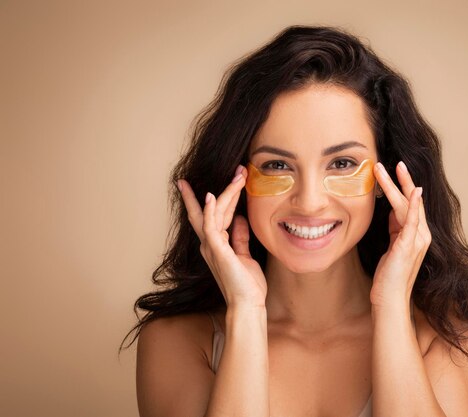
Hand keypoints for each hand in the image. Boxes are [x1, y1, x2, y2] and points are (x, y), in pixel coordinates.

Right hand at [177, 166, 266, 307]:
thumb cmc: (247, 284)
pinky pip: (210, 226)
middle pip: (206, 209)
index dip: (211, 197)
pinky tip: (210, 196)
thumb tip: (241, 220)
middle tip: (234, 169)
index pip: (211, 215)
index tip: (208, 180)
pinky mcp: (218, 251)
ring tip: (239, 175)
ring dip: (226, 192)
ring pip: (214, 212)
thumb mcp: (245, 255)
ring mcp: (212, 246)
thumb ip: (240, 237)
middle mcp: (210, 243)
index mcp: (216, 244)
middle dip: (215, 186)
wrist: (247, 304)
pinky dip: (209, 210)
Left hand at [370, 161, 431, 308]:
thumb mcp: (392, 247)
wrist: (389, 299)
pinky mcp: (408, 246)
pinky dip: (412, 205)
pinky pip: (411, 221)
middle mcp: (421, 235)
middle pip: (412, 201)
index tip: (395, 171)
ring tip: (385, 169)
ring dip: (397, 185)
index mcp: (417, 234)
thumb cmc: (389, 276)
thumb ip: (395, 230)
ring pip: (408, 206)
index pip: (411, 205)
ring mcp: (417, 240)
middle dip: (402, 180)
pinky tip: (412, 192)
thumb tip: (391, 214)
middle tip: (394, 162)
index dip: (404, 187)